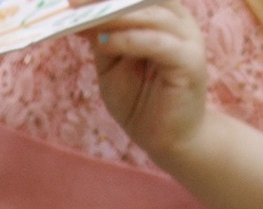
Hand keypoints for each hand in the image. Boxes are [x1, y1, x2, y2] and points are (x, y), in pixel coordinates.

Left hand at [92, 1, 212, 164]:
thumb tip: (79, 16)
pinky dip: (129, 40)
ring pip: (151, 16)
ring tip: (84, 20)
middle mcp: (179, 21)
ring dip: (115, 16)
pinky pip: (157, 43)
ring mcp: (188, 39)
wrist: (168, 141)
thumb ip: (101, 39)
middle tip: (72, 2)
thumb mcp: (112, 66)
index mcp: (163, 16)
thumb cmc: (141, 103)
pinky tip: (104, 42)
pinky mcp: (190, 62)